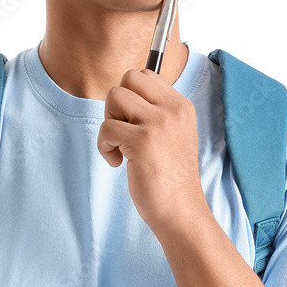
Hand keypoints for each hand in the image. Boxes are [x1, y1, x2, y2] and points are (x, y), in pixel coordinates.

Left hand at [96, 67, 205, 233]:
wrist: (181, 211)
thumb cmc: (170, 178)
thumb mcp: (173, 136)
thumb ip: (155, 113)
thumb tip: (122, 95)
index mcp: (181, 106)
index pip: (145, 75)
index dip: (130, 96)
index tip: (132, 123)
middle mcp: (173, 110)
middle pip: (129, 78)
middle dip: (117, 104)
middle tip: (123, 131)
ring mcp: (159, 124)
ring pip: (114, 96)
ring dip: (109, 122)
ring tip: (120, 147)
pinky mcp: (142, 141)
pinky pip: (107, 127)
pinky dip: (104, 146)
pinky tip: (118, 163)